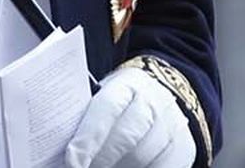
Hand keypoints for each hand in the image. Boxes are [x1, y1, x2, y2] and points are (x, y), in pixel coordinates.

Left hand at [66, 66, 193, 167]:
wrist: (169, 88)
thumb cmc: (124, 95)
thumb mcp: (105, 91)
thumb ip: (88, 111)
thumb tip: (60, 139)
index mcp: (129, 85)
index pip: (106, 110)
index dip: (88, 138)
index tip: (72, 159)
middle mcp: (155, 104)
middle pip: (126, 139)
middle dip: (100, 158)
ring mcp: (174, 126)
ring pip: (144, 157)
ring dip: (119, 166)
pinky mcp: (184, 148)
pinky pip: (161, 167)